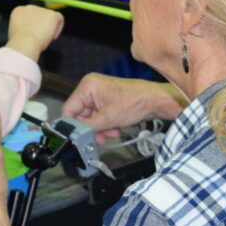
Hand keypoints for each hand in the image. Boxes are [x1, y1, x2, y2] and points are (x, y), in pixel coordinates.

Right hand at [5, 5, 64, 60]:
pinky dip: (58, 28)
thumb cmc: (19, 43)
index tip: (33, 36)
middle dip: (41, 27)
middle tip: (40, 39)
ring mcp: (41, 9)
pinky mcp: (51, 14)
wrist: (24, 43)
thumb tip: (32, 32)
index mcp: (19, 11)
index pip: (29, 16)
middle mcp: (29, 7)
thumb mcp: (18, 33)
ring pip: (49, 19)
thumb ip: (25, 29)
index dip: (32, 26)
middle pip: (40, 16)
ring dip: (49, 29)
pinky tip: (53, 37)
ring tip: (44, 40)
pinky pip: (60, 19)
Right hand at [61, 73, 184, 143]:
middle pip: (80, 114)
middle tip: (97, 139)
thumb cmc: (137, 102)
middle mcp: (91, 87)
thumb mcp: (108, 119)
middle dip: (90, 128)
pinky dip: (104, 124)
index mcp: (87, 86)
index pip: (69, 109)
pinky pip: (99, 115)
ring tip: (109, 133)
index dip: (73, 126)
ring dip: (99, 128)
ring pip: (90, 117)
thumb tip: (74, 135)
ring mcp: (99, 93)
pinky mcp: (107, 99)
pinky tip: (113, 129)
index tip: (78, 138)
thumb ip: (87, 128)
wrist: (156, 101)